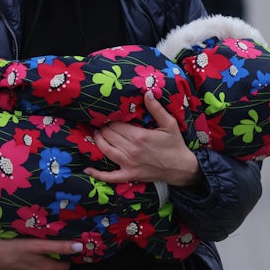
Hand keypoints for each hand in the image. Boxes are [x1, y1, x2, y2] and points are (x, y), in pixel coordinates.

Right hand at [0, 234, 81, 269]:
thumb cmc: (13, 247)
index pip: (63, 266)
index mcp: (44, 268)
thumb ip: (59, 246)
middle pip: (50, 266)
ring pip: (37, 268)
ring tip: (35, 247)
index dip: (68, 258)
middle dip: (53, 257)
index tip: (70, 249)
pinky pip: (24, 269)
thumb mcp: (37, 245)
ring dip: (38, 260)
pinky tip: (20, 254)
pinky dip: (25, 262)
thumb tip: (79, 247)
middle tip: (52, 243)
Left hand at [85, 91, 200, 187]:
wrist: (181, 168)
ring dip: (98, 141)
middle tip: (103, 123)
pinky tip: (87, 169)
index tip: (109, 115)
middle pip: (109, 135)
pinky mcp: (129, 175)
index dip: (110, 119)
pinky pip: (110, 177)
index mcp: (139, 136)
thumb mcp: (169, 124)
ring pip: (106, 150)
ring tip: (96, 134)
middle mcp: (131, 150)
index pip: (116, 124)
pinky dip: (97, 174)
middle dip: (104, 128)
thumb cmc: (175, 144)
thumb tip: (147, 93)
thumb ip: (156, 109)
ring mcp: (128, 164)